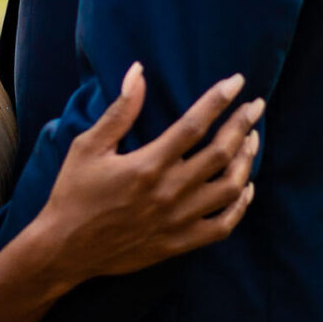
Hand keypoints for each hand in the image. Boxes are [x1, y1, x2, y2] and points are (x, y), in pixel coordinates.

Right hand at [32, 65, 262, 285]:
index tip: (236, 81)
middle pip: (221, 153)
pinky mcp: (179, 243)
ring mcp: (178, 220)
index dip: (219, 100)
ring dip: (247, 160)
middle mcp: (169, 191)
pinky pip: (223, 226)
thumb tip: (138, 71)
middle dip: (243, 124)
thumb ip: (119, 110)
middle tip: (256, 105)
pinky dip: (240, 206)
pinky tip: (245, 187)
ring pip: (229, 188)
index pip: (194, 125)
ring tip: (252, 139)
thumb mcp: (88, 147)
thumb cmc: (73, 194)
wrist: (66, 250)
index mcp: (147, 165)